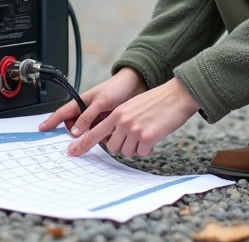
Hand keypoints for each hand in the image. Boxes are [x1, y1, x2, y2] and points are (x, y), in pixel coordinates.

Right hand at [38, 67, 146, 138]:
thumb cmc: (117, 88)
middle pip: (74, 128)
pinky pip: (100, 135)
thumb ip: (87, 116)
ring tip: (104, 133)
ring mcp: (97, 118)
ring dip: (93, 137)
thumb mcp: (101, 102)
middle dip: (76, 134)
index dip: (51, 121)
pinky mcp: (107, 124)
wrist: (137, 86)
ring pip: (88, 133)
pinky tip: (111, 135)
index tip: (42, 129)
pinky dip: (103, 138)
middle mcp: (88, 112)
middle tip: (81, 139)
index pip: (63, 113)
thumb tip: (74, 132)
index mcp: (82, 102)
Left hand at [65, 77, 199, 158]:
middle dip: (122, 146)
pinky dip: (148, 148)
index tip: (72, 152)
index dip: (82, 144)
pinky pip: (142, 152)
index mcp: (117, 113)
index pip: (94, 132)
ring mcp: (134, 129)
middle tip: (134, 136)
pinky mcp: (147, 137)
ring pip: (127, 152)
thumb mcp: (131, 107)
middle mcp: (122, 121)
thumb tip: (112, 138)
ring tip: (146, 132)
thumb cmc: (156, 102)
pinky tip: (154, 134)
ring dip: (136, 147)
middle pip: (112, 147)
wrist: (176, 96)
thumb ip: (119, 120)